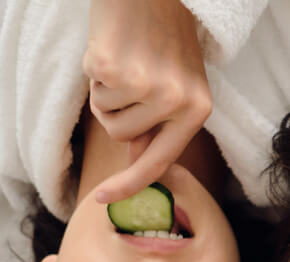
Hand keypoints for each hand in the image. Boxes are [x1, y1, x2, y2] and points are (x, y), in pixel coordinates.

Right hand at [83, 0, 211, 202]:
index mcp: (198, 109)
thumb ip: (160, 123)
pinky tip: (112, 47)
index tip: (101, 200)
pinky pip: (91, 89)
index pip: (158, 161)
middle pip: (122, 138)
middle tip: (131, 75)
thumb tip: (136, 157)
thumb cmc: (164, 34)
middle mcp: (176, 102)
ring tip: (125, 59)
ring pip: (105, 116)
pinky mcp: (114, 69)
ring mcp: (146, 87)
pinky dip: (95, 70)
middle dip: (116, 111)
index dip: (128, 184)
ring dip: (106, 91)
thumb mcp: (178, 82)